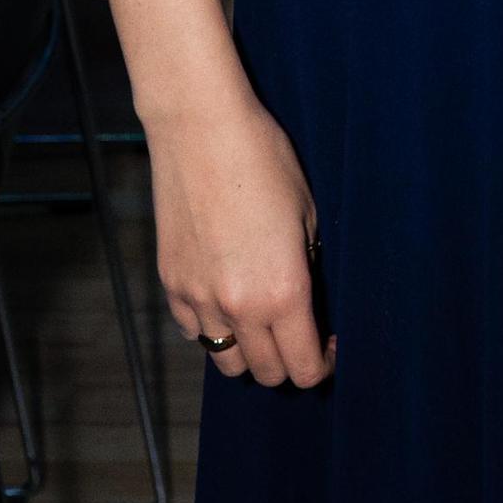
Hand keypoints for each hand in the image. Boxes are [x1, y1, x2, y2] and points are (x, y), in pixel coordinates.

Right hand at [148, 88, 333, 388]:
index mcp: (284, 291)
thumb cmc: (264, 160)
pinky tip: (226, 299)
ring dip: (248, 352)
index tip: (331, 346)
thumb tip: (308, 297)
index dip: (323, 366)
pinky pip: (194, 331)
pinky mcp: (170, 284)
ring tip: (261, 322)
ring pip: (225, 361)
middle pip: (266, 373)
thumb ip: (309, 266)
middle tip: (300, 335)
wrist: (200, 129)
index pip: (304, 367)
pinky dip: (212, 328)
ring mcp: (199, 299)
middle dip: (289, 363)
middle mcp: (239, 306)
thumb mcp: (308, 213)